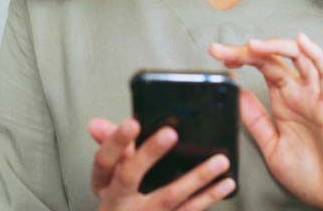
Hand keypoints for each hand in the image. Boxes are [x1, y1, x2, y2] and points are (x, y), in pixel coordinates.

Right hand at [86, 116, 235, 209]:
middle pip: (128, 176)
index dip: (115, 140)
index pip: (103, 160)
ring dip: (196, 178)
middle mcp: (119, 201)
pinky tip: (225, 184)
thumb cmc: (122, 197)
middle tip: (170, 133)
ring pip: (168, 197)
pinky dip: (208, 197)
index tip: (132, 122)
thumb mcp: (111, 174)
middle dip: (148, 154)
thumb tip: (96, 124)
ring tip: (218, 160)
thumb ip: (114, 145)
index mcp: (104, 183)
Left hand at [208, 32, 322, 210]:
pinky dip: (317, 54)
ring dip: (275, 46)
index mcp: (283, 101)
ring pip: (299, 57)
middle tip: (220, 50)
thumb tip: (237, 93)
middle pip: (272, 59)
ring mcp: (315, 96)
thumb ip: (256, 120)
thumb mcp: (271, 147)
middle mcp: (298, 93)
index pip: (260, 68)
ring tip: (252, 45)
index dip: (240, 57)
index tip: (217, 55)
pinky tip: (302, 42)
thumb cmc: (311, 175)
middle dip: (245, 50)